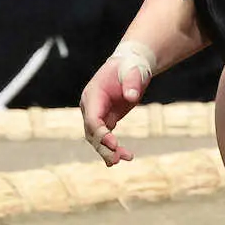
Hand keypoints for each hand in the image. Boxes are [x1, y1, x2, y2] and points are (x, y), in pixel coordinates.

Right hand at [80, 42, 153, 165]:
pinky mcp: (106, 118)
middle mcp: (90, 106)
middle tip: (116, 160)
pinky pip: (104, 136)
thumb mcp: (134, 72)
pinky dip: (111, 147)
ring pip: (97, 137)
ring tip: (124, 160)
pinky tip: (120, 158)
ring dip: (108, 150)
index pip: (92, 118)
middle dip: (103, 147)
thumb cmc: (131, 67)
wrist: (130, 65)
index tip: (114, 144)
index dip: (101, 133)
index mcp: (93, 94)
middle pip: (92, 132)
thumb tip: (132, 97)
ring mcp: (96, 113)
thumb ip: (132, 83)